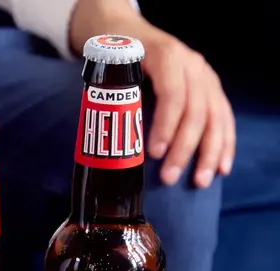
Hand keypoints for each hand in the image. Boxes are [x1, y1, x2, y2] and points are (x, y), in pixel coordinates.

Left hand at [69, 2, 234, 188]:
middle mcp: (192, 64)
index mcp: (166, 56)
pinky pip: (224, 117)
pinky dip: (225, 144)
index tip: (154, 152)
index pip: (173, 93)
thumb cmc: (115, 56)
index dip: (166, 124)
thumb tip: (100, 141)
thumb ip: (112, 94)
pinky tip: (223, 167)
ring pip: (215, 116)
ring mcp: (205, 76)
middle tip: (169, 178)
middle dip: (184, 148)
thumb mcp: (109, 66)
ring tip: (200, 182)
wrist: (128, 32)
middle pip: (197, 109)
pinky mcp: (212, 88)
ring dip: (209, 152)